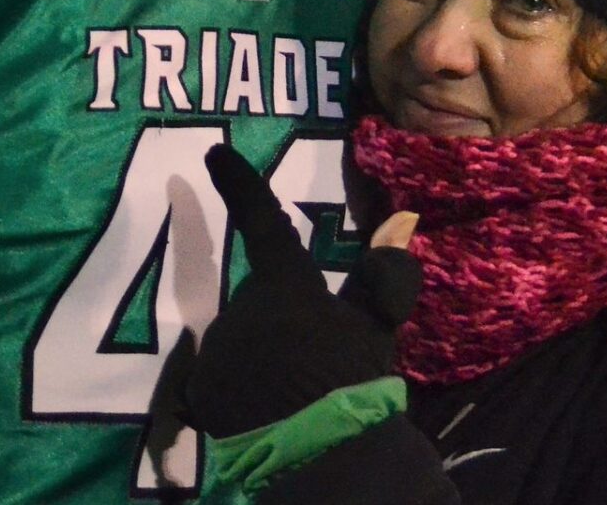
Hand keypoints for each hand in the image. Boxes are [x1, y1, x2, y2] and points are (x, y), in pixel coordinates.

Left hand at [183, 145, 421, 436]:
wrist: (323, 452)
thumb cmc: (353, 383)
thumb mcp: (377, 329)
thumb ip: (387, 279)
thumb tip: (404, 223)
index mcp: (286, 285)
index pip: (263, 223)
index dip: (239, 186)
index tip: (214, 153)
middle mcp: (242, 307)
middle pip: (257, 300)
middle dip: (278, 318)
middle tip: (312, 352)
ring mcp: (217, 349)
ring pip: (238, 339)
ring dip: (260, 353)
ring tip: (292, 386)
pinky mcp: (203, 389)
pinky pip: (218, 377)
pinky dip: (239, 386)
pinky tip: (266, 407)